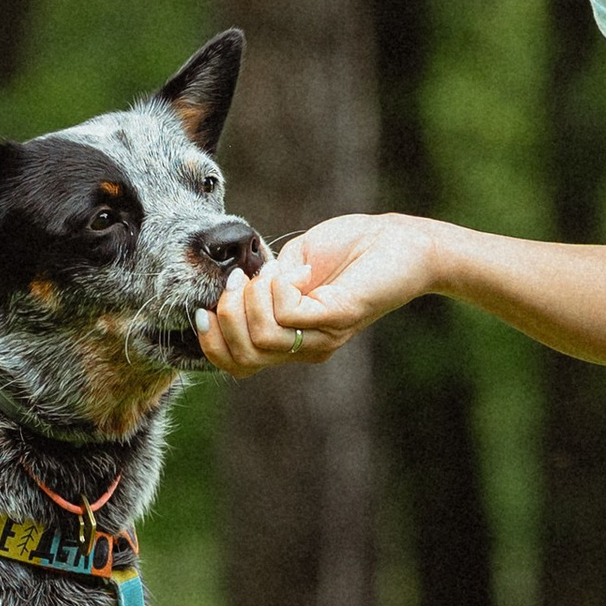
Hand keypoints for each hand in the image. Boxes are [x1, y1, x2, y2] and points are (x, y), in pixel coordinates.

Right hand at [197, 212, 439, 374]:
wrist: (398, 240)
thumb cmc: (349, 247)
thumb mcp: (291, 264)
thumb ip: (262, 281)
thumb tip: (232, 287)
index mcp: (291, 339)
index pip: (237, 366)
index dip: (211, 341)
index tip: (206, 306)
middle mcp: (307, 347)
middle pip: (244, 357)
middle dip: (227, 315)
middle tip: (241, 280)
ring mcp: (324, 336)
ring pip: (262, 337)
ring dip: (253, 296)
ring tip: (273, 272)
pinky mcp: (339, 317)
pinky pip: (289, 314)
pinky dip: (281, 286)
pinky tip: (301, 270)